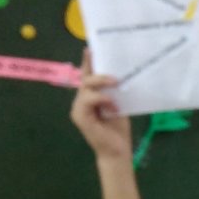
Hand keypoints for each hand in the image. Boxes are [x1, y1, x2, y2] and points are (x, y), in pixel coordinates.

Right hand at [69, 49, 132, 164]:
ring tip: (116, 85)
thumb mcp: (118, 105)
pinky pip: (88, 100)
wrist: (117, 150)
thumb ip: (114, 92)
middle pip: (85, 79)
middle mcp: (81, 101)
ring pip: (86, 87)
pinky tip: (113, 106)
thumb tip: (119, 75)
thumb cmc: (118, 130)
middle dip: (98, 72)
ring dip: (102, 84)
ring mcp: (78, 108)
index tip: (90, 48)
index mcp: (90, 97)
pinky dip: (102, 99)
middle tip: (115, 76)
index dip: (88, 62)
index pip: (88, 76)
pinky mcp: (79, 116)